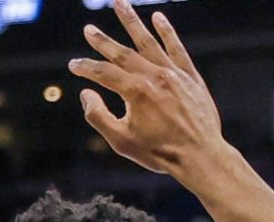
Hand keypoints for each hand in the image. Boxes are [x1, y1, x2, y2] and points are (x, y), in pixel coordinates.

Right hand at [71, 0, 226, 179]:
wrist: (200, 156)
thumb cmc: (159, 152)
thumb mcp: (121, 141)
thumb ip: (99, 116)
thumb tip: (86, 93)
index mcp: (135, 92)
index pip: (103, 73)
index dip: (86, 68)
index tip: (73, 65)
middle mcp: (154, 77)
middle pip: (123, 53)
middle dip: (103, 41)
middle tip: (88, 29)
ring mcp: (174, 74)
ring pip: (149, 42)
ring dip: (132, 22)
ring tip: (119, 3)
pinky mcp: (190, 77)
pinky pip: (177, 48)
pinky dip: (167, 32)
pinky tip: (158, 17)